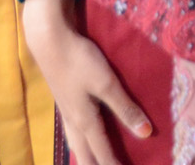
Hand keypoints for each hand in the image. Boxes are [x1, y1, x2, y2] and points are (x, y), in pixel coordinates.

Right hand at [23, 0, 152, 163]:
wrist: (49, 41)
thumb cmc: (79, 61)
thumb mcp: (106, 83)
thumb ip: (125, 108)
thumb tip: (145, 134)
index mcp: (85, 121)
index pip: (102, 152)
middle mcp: (73, 121)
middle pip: (84, 155)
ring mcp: (66, 111)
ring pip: (75, 144)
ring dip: (85, 157)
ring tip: (93, 161)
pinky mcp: (63, 100)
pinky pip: (72, 132)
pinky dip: (80, 142)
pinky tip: (82, 135)